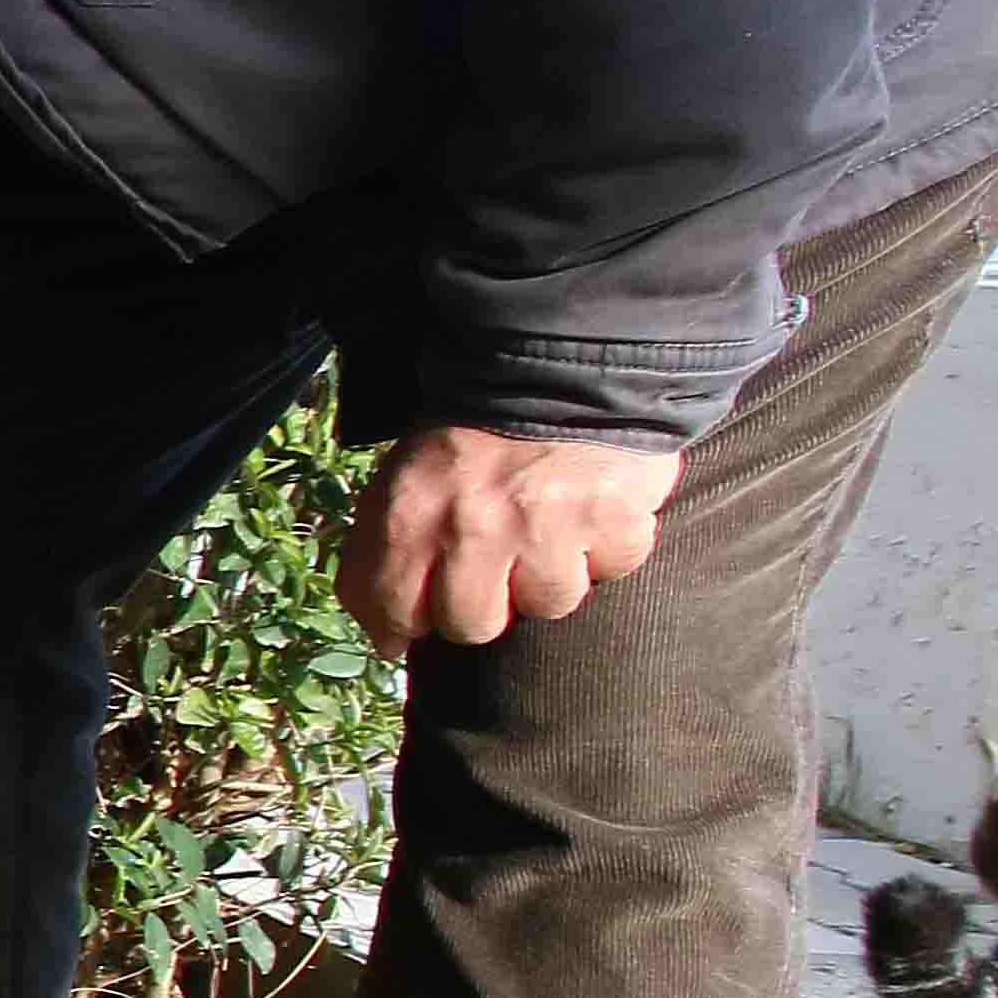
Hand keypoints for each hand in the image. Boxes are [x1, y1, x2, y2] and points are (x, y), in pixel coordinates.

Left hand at [341, 425, 679, 648]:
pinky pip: (613, 567)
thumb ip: (384, 550)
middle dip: (485, 605)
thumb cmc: (472, 428)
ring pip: (550, 603)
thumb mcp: (404, 474)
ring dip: (553, 572)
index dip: (405, 625)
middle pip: (472, 626)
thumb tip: (387, 640)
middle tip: (497, 565)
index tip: (421, 619)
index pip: (391, 610)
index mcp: (410, 512)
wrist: (556, 358)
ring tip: (552, 525)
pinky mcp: (612, 518)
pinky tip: (595, 508)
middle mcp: (473, 525)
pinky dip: (610, 543)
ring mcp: (546, 525)